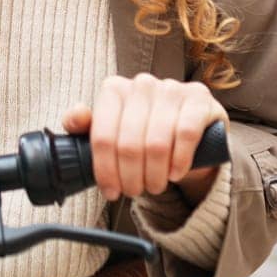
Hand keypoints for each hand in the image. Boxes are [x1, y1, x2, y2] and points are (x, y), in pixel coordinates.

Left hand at [62, 73, 227, 204]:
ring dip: (154, 174)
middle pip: (129, 144)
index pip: (102, 137)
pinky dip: (179, 160)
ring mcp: (172, 89)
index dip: (105, 170)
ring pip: (156, 143)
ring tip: (154, 186)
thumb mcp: (111, 129)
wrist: (190, 129)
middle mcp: (142, 84)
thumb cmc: (142, 131)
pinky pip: (186, 135)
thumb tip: (76, 118)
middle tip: (135, 192)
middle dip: (130, 177)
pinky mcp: (199, 99)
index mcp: (114, 89)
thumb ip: (85, 125)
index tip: (111, 192)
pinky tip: (175, 173)